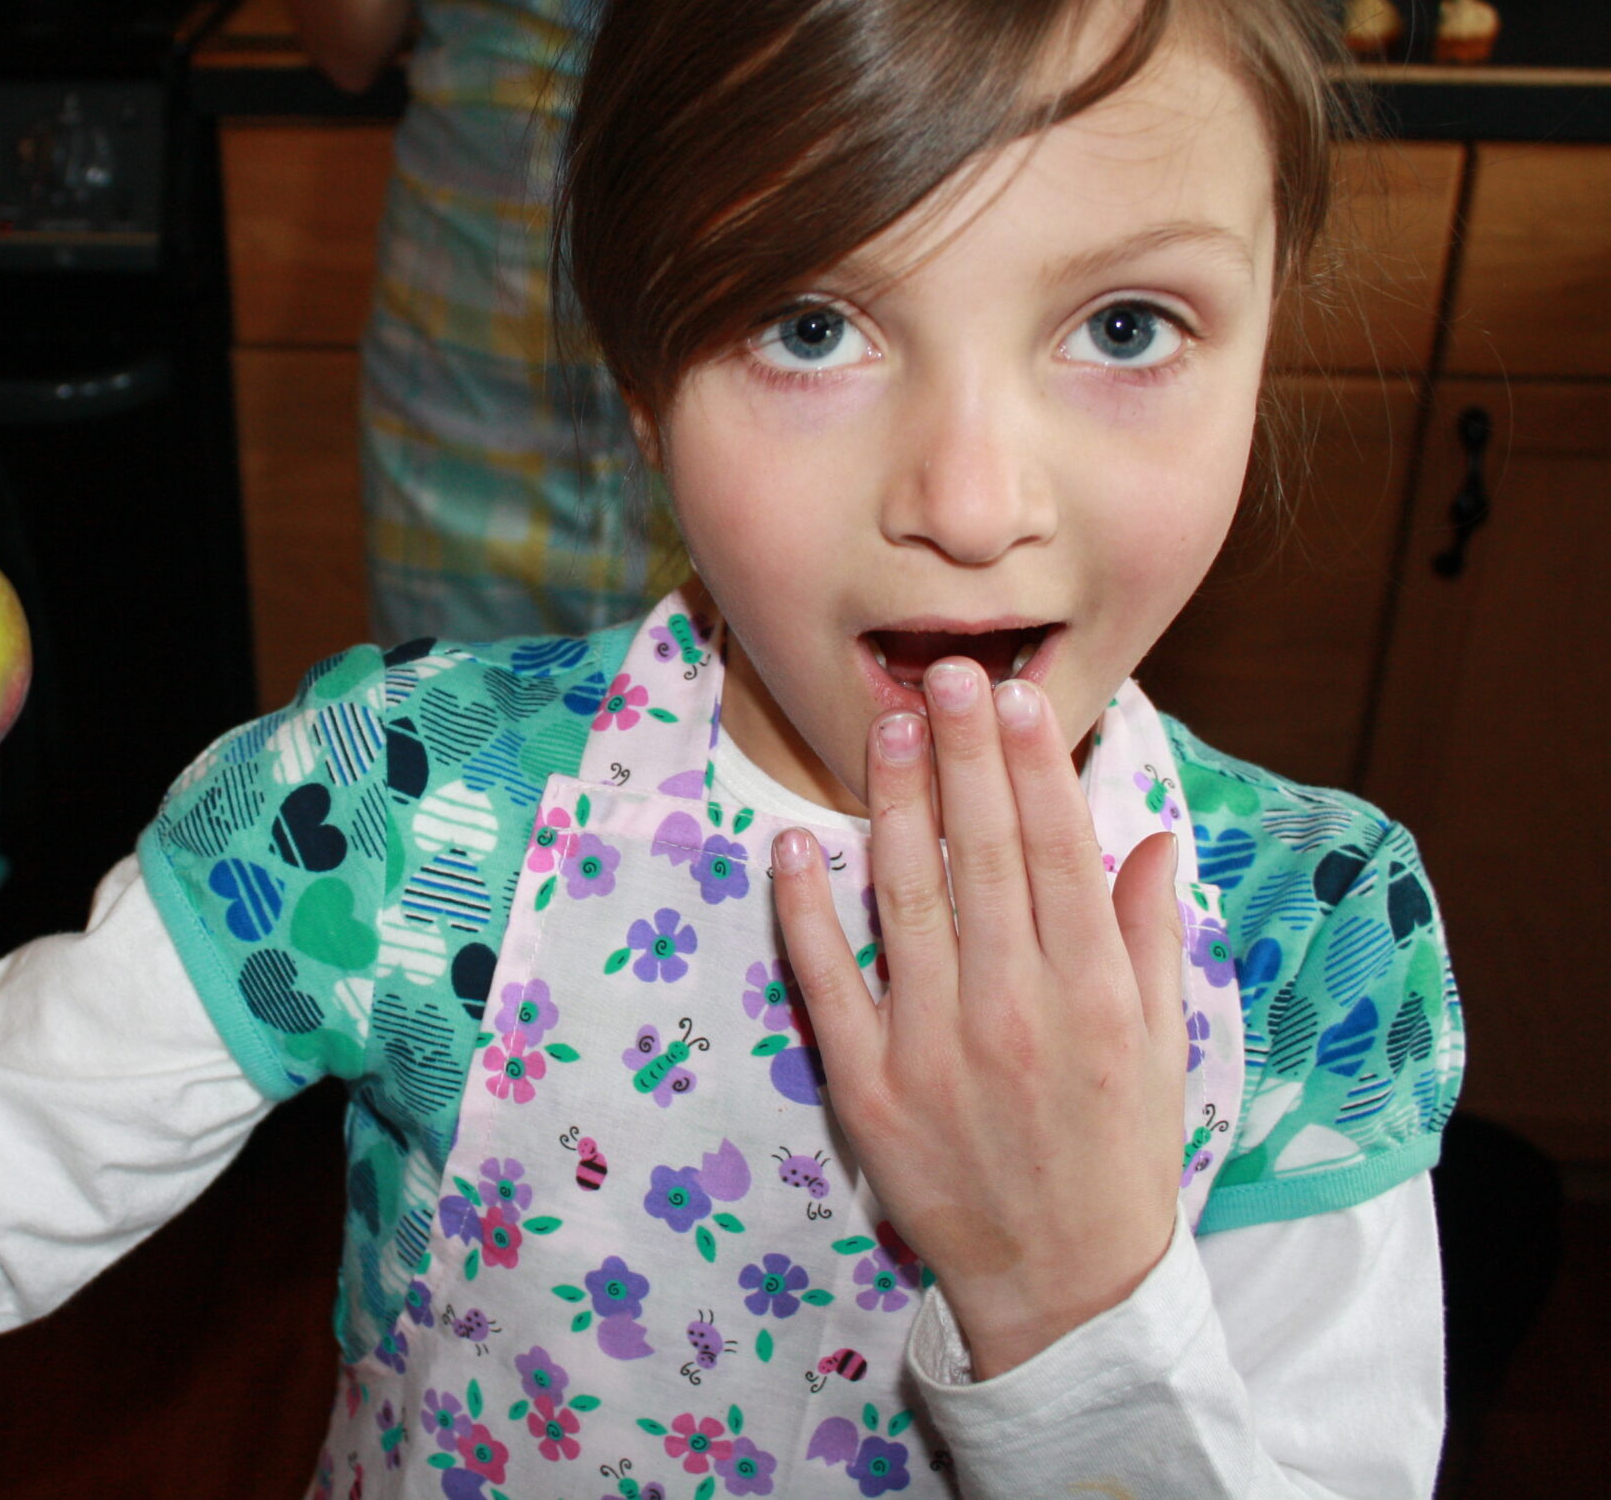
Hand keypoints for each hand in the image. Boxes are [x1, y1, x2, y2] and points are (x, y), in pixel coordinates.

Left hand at [771, 660, 1187, 1378]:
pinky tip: (794, 846)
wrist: (1065, 1284)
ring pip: (906, 900)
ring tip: (884, 726)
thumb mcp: (1160, 1045)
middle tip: (943, 671)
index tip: (1013, 696)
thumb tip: (1149, 835)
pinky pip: (828, 983)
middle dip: (963, 758)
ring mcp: (935, 1047)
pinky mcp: (869, 1088)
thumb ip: (1148, 936)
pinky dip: (806, 913)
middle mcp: (1016, 1011)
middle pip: (984, 857)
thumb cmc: (1117, 1152)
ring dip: (891, 806)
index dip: (1034, 769)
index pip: (1059, 855)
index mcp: (1094, 995)